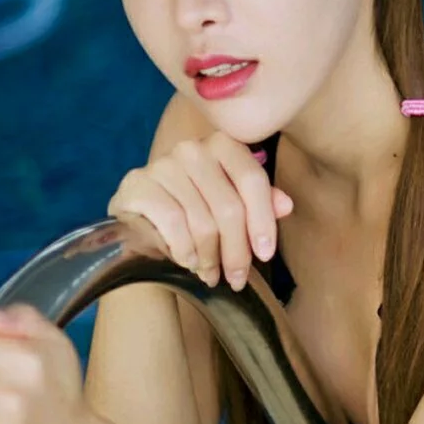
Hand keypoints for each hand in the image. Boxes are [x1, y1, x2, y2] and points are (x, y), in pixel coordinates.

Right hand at [107, 132, 292, 291]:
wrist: (141, 221)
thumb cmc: (194, 213)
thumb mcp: (231, 207)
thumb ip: (259, 203)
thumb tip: (286, 206)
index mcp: (222, 145)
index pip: (252, 180)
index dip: (263, 220)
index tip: (265, 254)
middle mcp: (192, 149)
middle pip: (229, 207)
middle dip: (236, 251)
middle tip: (237, 278)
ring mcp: (162, 164)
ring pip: (202, 222)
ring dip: (210, 257)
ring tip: (211, 274)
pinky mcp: (137, 184)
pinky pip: (173, 224)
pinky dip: (184, 250)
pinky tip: (189, 262)